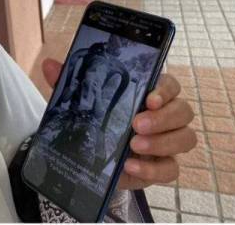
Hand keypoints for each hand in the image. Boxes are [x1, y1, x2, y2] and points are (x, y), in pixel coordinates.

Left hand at [41, 58, 196, 189]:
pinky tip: (130, 167)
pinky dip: (152, 170)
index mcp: (151, 93)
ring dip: (162, 142)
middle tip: (135, 124)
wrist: (95, 155)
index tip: (149, 98)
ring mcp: (168, 142)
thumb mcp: (82, 101)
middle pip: (183, 111)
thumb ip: (69, 82)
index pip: (171, 84)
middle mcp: (166, 116)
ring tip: (134, 145)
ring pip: (185, 138)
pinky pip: (171, 169)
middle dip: (162, 118)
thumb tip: (49, 64)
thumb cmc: (98, 118)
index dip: (165, 90)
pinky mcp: (163, 166)